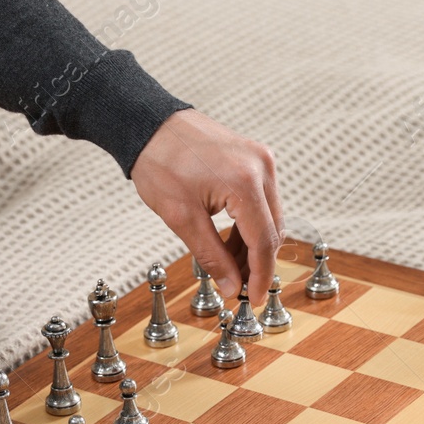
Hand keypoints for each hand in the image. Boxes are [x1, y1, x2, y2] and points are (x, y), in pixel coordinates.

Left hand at [130, 109, 283, 305]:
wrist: (150, 125)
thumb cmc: (160, 163)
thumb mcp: (182, 218)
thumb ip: (212, 256)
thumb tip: (232, 287)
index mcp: (245, 183)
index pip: (264, 242)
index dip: (261, 275)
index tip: (253, 299)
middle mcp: (261, 168)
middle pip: (273, 230)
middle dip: (257, 262)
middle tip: (237, 286)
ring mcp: (261, 160)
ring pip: (269, 217)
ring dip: (253, 245)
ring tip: (229, 265)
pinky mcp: (254, 158)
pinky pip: (261, 200)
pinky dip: (249, 224)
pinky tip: (229, 239)